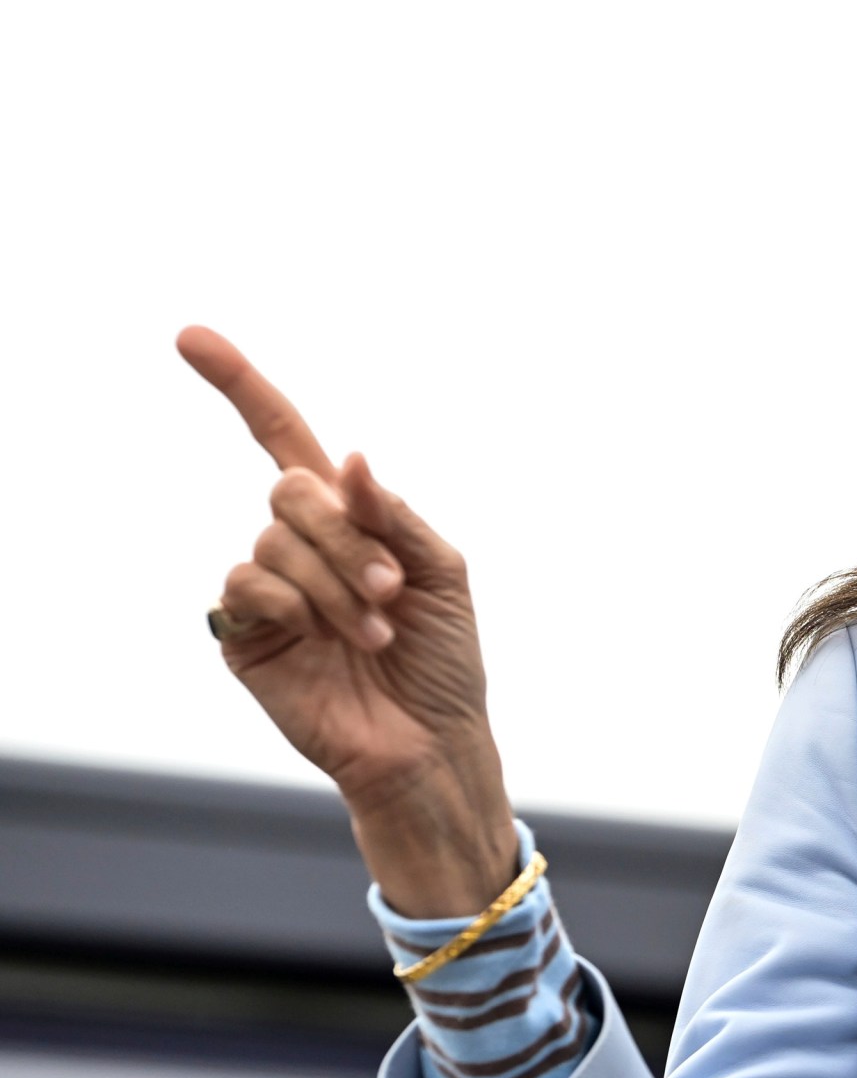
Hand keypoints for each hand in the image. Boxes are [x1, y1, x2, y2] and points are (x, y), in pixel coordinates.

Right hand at [181, 326, 516, 916]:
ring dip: (337, 584)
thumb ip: (397, 514)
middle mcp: (297, 544)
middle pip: (290, 490)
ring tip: (375, 633)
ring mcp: (266, 588)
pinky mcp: (243, 635)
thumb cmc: (444, 659)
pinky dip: (297, 605)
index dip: (239, 385)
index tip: (191, 336)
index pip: (281, 437)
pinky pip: (247, 586)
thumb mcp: (443, 572)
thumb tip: (347, 457)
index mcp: (346, 518)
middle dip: (348, 536)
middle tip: (392, 589)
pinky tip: (325, 640)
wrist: (431, 742)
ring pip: (275, 541)